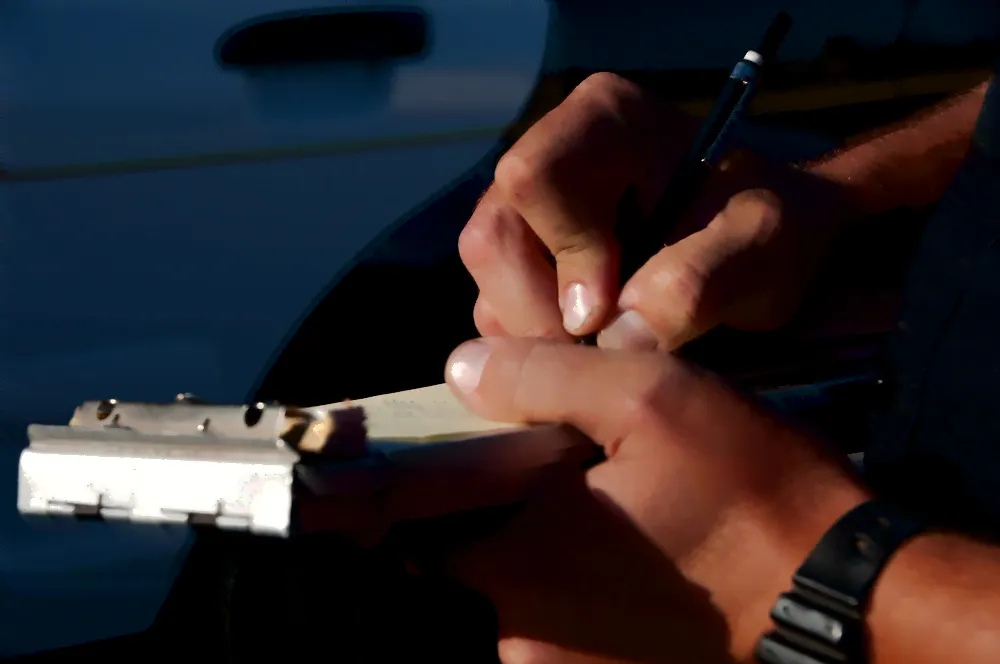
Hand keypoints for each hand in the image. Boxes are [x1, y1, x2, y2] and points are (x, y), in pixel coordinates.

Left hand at [428, 337, 867, 662]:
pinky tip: (642, 557)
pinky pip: (564, 624)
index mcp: (517, 564)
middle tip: (574, 474)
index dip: (453, 475)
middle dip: (510, 511)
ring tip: (619, 514)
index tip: (494, 450)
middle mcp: (523, 635)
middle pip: (475, 556)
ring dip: (552, 552)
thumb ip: (542, 376)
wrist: (845, 599)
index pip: (427, 517)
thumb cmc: (750, 492)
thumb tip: (461, 369)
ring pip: (524, 591)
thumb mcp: (650, 398)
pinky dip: (584, 589)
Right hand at [460, 73, 853, 349]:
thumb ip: (696, 281)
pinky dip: (539, 344)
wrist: (766, 247)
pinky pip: (498, 308)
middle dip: (540, 311)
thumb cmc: (770, 231)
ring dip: (540, 334)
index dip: (563, 252)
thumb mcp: (761, 248)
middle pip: (493, 237)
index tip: (611, 308)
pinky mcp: (524, 259)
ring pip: (488, 282)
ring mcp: (528, 210)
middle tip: (603, 346)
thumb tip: (615, 335)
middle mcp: (550, 154)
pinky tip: (593, 345)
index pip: (534, 178)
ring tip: (610, 343)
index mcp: (603, 121)